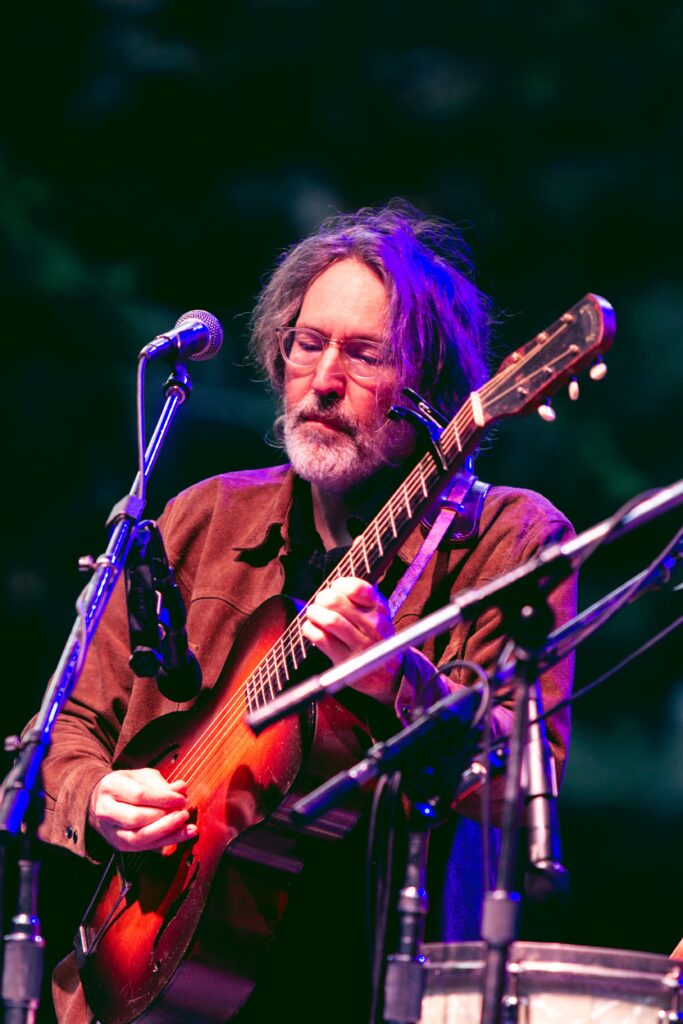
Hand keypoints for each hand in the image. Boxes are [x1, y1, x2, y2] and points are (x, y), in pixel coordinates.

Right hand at [88, 767, 196, 851]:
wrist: (103, 801)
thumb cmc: (127, 786)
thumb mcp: (142, 777)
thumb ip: (161, 784)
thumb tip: (181, 788)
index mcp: (111, 787)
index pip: (138, 795)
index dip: (163, 798)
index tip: (181, 798)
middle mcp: (106, 810)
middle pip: (136, 818)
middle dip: (164, 817)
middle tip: (184, 812)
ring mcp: (111, 831)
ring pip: (138, 837)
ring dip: (167, 832)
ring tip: (187, 827)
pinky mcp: (120, 845)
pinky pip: (144, 847)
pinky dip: (167, 841)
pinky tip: (183, 835)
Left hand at [302, 576, 401, 706]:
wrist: (387, 672)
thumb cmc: (375, 635)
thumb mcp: (377, 612)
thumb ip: (360, 596)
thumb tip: (331, 587)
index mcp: (379, 608)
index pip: (355, 588)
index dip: (339, 585)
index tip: (335, 589)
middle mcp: (373, 624)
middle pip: (335, 602)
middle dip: (322, 598)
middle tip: (320, 602)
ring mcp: (360, 644)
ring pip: (329, 620)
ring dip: (315, 613)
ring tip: (313, 614)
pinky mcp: (346, 660)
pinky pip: (322, 638)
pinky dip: (310, 629)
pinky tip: (312, 628)